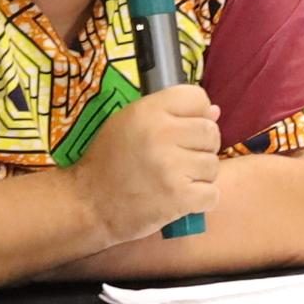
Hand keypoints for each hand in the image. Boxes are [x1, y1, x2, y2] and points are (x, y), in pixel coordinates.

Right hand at [73, 83, 221, 241]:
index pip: (197, 98)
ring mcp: (171, 167)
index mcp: (148, 110)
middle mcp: (161, 134)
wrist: (88, 206)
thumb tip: (214, 112)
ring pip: (213, 164)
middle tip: (178, 160)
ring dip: (200, 176)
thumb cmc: (108, 163)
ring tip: (174, 181)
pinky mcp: (179, 197)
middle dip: (200, 148)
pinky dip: (201, 200)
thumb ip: (170, 114)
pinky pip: (212, 194)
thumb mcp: (129, 125)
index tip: (184, 130)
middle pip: (210, 132)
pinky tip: (180, 199)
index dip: (196, 114)